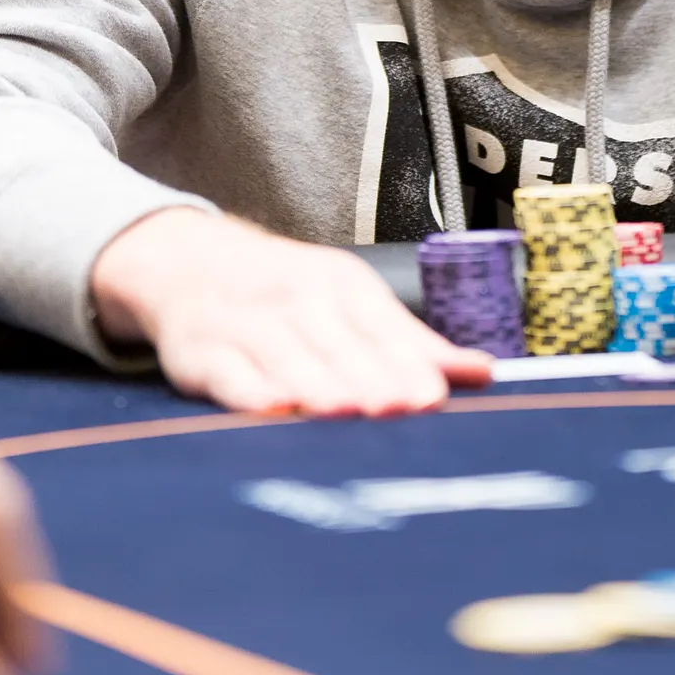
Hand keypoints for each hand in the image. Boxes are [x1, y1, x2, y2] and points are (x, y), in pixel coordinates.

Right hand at [91, 207, 491, 416]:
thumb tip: (484, 372)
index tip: (432, 395)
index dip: (405, 360)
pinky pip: (226, 370)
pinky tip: (270, 408)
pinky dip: (246, 388)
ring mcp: (245, 323)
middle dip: (367, 377)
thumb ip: (411, 342)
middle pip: (336, 341)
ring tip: (344, 412)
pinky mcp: (201, 352)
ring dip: (315, 381)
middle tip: (398, 411)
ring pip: (285, 354)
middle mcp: (294, 298)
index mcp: (338, 283)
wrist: (190, 262)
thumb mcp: (350, 300)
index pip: (378, 324)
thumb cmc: (288, 292)